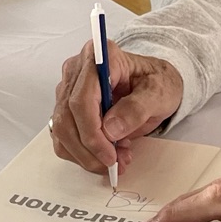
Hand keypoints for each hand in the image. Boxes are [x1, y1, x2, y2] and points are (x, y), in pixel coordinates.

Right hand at [52, 41, 183, 176]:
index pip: (81, 99)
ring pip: (61, 129)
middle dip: (89, 148)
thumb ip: (136, 109)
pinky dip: (81, 153)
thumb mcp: (159, 93)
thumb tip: (111, 129)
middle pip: (67, 117)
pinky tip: (105, 153)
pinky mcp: (66, 106)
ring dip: (85, 154)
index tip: (110, 154)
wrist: (154, 84)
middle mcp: (78, 70)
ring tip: (115, 159)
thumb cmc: (157, 82)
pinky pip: (63, 136)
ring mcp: (69, 88)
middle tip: (114, 164)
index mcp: (100, 57)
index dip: (91, 131)